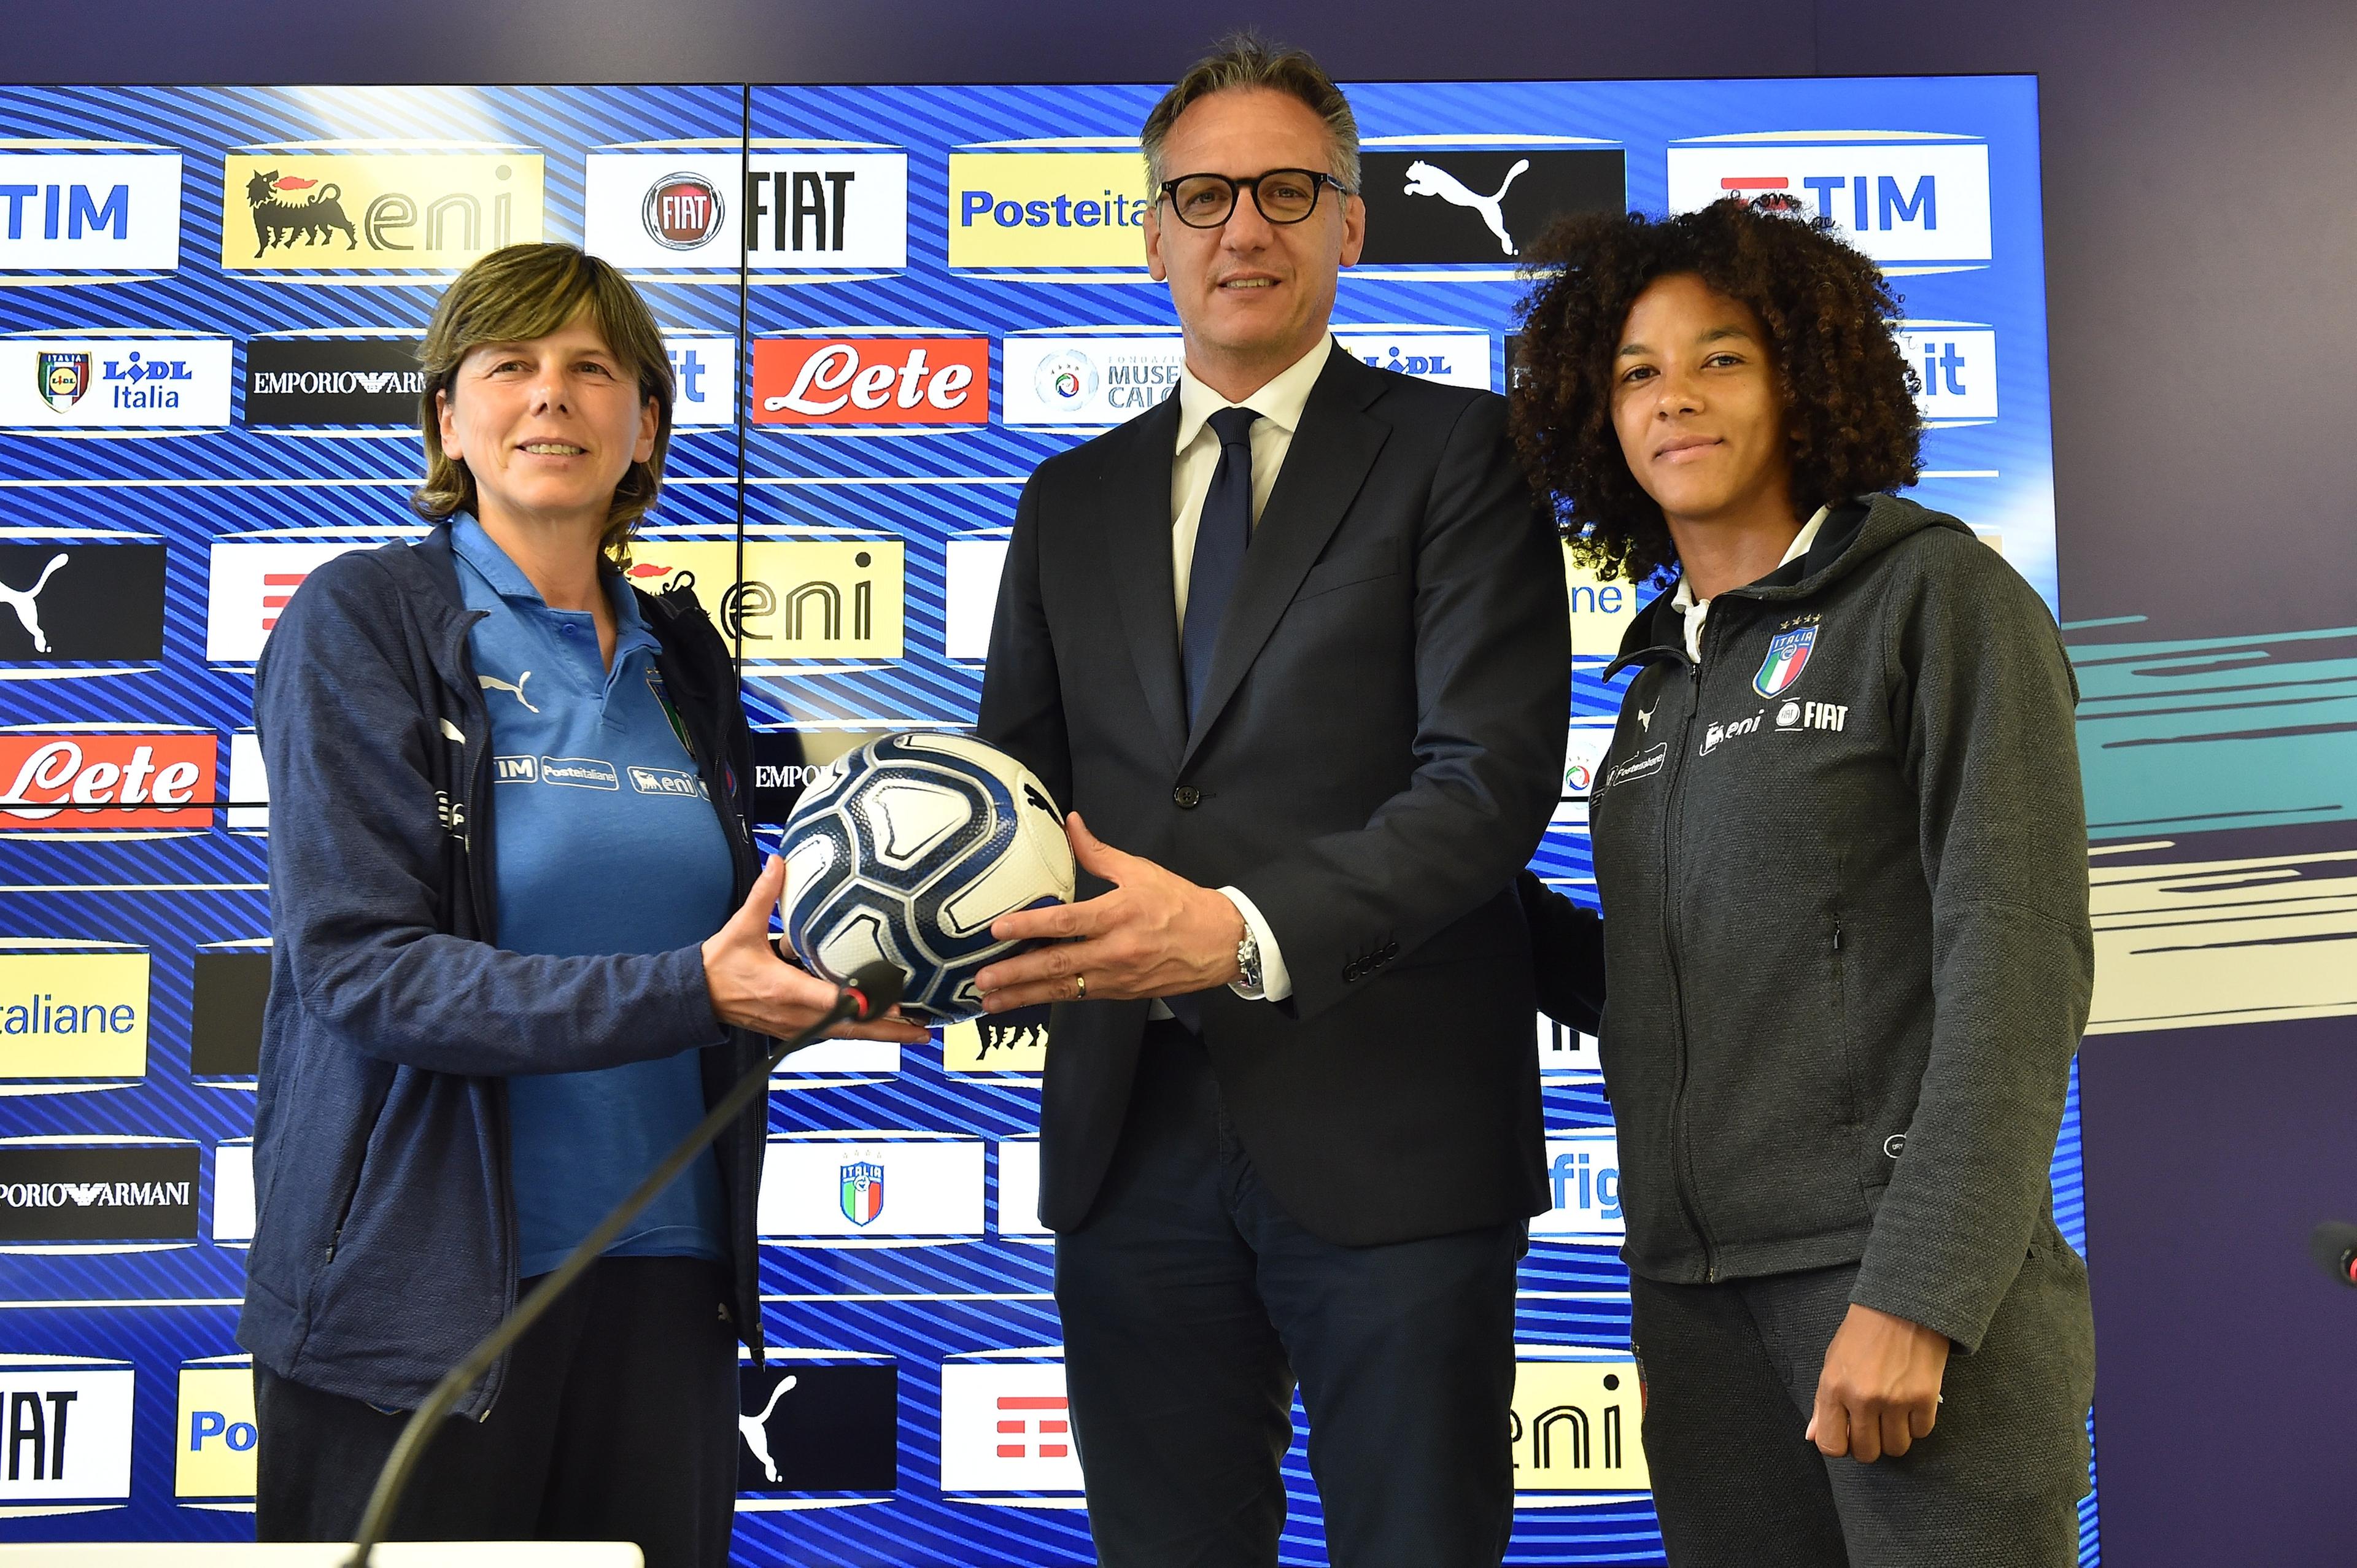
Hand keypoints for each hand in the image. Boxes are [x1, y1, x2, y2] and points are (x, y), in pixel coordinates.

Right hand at [701, 855, 928, 1042]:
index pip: (833, 1002)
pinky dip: (859, 1032)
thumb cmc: (719, 966)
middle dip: (889, 1031)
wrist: (696, 997)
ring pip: (845, 1036)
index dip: (865, 1005)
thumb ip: (764, 895)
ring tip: (914, 1030)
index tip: (896, 1004)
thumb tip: (778, 862)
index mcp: (786, 990)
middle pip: (851, 1029)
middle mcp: (795, 1015)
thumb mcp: (741, 927)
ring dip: (879, 1035)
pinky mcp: (794, 1031)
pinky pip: (833, 1034)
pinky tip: (881, 1027)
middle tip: (924, 1029)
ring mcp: (795, 1027)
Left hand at [973, 813, 1243, 1011]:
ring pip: (1064, 989)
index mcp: (1119, 914)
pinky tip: (1026, 1000)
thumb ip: (1098, 852)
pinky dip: (1050, 999)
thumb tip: (1070, 823)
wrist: (1221, 943)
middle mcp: (1115, 951)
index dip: (1030, 926)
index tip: (998, 929)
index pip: (1066, 922)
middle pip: (1058, 965)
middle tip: (982, 978)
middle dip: (1017, 973)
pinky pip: (1079, 997)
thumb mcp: (1140, 870)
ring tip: (991, 1000)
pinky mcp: (1121, 993)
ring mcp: (1117, 977)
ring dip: (1025, 996)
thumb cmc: (1180, 904)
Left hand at [1805, 1302, 1950, 1461]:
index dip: (1840, 1445)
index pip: (1831, 1445)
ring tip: (1893, 1413)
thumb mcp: (1833, 1361)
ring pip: (1897, 1447)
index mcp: (1834, 1388)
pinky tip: (1911, 1402)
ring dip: (1895, 1436)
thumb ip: (1822, 1403)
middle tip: (1873, 1425)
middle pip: (1867, 1453)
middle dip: (1869, 1444)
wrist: (1902, 1305)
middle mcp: (1863, 1398)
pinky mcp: (1925, 1398)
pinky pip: (1921, 1433)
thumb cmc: (1863, 1332)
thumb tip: (1813, 1436)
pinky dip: (1917, 1423)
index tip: (1847, 1436)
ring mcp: (1895, 1400)